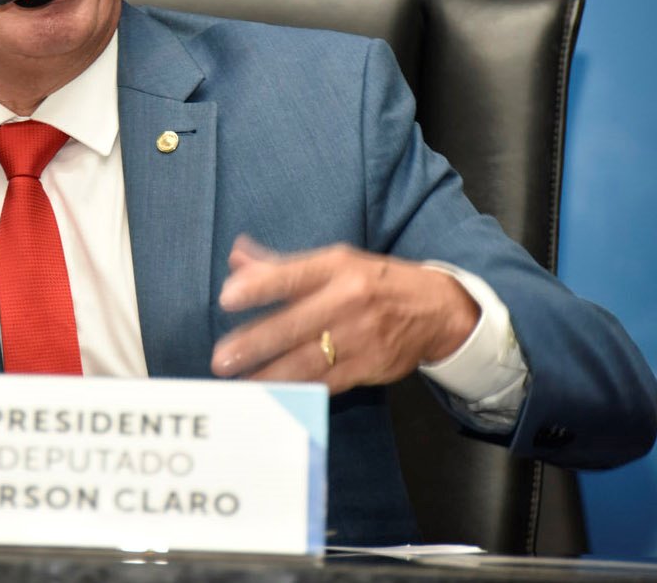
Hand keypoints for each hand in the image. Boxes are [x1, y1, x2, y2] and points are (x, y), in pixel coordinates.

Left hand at [210, 236, 479, 393]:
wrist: (436, 310)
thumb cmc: (372, 282)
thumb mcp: (334, 262)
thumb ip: (281, 266)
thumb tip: (235, 258)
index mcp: (336, 268)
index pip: (292, 275)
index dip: (260, 287)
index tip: (227, 298)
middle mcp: (348, 300)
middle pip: (295, 324)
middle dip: (255, 343)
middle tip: (221, 358)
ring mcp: (361, 336)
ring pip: (309, 360)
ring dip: (270, 375)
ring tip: (239, 385)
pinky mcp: (370, 367)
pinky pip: (328, 383)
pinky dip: (300, 391)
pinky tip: (274, 397)